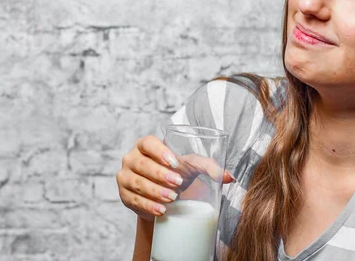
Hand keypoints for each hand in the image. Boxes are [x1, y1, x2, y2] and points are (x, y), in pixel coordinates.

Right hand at [116, 135, 234, 219]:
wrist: (167, 195)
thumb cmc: (178, 172)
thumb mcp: (193, 165)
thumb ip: (209, 166)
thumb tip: (230, 177)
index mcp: (146, 145)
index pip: (147, 143)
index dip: (159, 151)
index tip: (174, 162)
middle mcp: (131, 158)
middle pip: (141, 164)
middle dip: (159, 175)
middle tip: (178, 184)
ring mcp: (125, 177)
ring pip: (136, 183)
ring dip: (154, 191)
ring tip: (172, 198)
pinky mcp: (124, 196)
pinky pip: (133, 200)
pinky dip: (148, 206)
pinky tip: (161, 210)